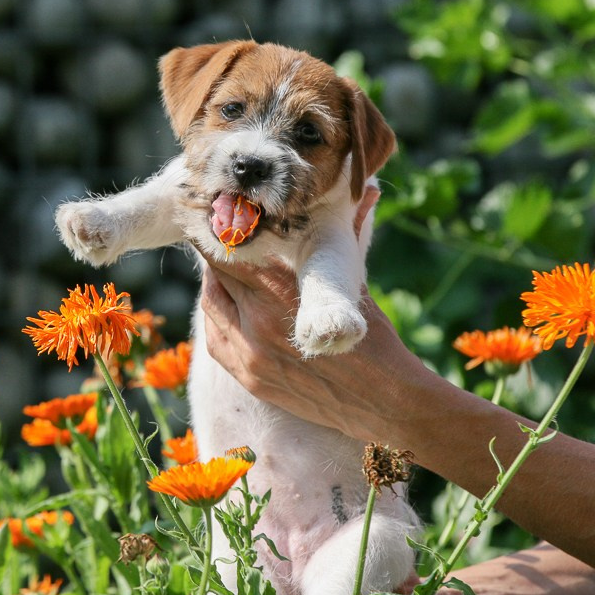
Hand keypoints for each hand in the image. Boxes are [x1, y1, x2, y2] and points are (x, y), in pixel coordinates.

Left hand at [197, 183, 425, 442]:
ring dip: (212, 283)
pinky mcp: (249, 377)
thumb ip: (346, 237)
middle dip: (215, 252)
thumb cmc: (375, 340)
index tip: (218, 214)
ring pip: (211, 305)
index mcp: (282, 291)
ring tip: (219, 266)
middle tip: (216, 234)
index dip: (220, 230)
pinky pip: (214, 339)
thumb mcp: (356, 282)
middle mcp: (258, 320)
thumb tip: (365, 190)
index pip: (231, 250)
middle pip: (217, 274)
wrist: (383, 404)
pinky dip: (215, 317)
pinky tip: (224, 303)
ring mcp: (249, 353)